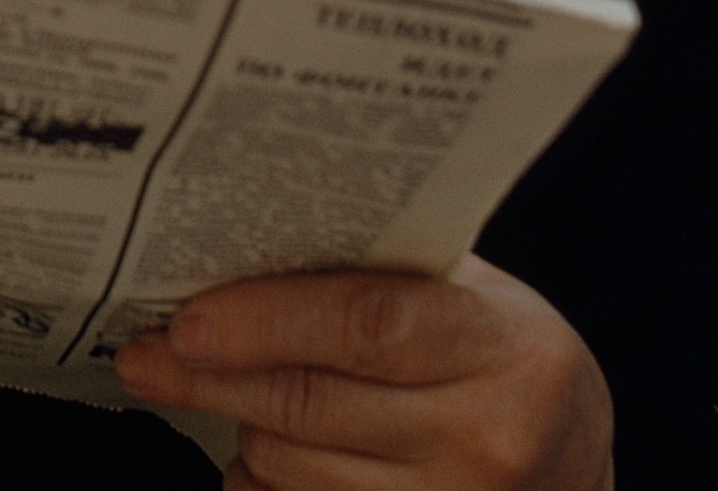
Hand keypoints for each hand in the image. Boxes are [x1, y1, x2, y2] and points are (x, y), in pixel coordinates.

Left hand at [115, 260, 614, 490]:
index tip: (188, 321)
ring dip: (242, 430)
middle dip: (212, 380)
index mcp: (504, 349)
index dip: (265, 322)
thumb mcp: (473, 299)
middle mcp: (488, 439)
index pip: (367, 326)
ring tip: (225, 393)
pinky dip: (263, 485)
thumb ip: (380, 277)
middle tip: (145, 356)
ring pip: (295, 470)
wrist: (573, 461)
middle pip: (311, 406)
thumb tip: (236, 250)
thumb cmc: (504, 360)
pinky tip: (262, 454)